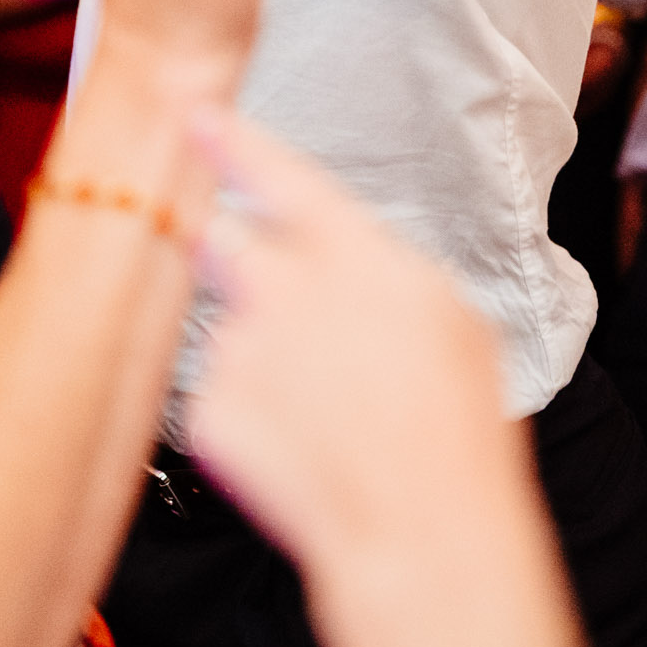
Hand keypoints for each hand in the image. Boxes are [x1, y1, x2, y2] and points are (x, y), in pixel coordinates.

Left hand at [188, 110, 580, 646]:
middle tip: (275, 302)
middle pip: (223, 239)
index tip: (191, 109)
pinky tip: (300, 447)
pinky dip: (250, 416)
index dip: (229, 139)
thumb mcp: (450, 317)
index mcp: (352, 253)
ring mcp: (236, 351)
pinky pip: (217, 395)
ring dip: (261, 356)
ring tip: (326, 413)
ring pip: (228, 329)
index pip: (275, 174)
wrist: (417, 537)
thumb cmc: (454, 430)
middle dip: (232, 253)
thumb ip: (380, 267)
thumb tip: (343, 253)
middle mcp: (280, 287)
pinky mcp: (207, 411)